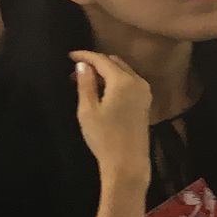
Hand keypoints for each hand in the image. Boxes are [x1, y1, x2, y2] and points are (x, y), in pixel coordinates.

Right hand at [71, 51, 152, 181]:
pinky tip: (101, 89)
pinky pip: (129, 81)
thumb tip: (83, 65)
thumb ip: (86, 84)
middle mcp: (138, 81)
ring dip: (105, 71)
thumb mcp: (88, 110)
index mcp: (124, 81)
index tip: (70, 55)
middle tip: (75, 71)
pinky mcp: (146, 101)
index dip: (85, 55)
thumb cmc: (104, 137)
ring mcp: (145, 91)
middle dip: (95, 62)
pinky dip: (115, 80)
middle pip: (115, 62)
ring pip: (123, 71)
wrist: (127, 161)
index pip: (102, 59)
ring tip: (85, 80)